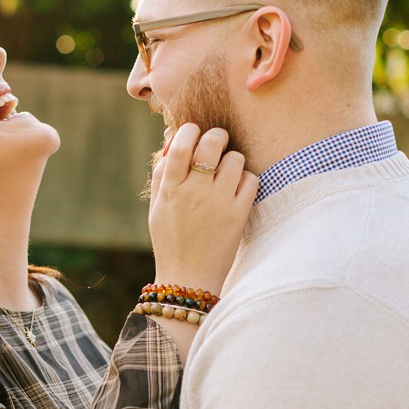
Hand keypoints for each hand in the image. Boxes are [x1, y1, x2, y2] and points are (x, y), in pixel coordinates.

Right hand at [148, 123, 257, 294]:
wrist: (188, 278)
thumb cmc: (170, 240)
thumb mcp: (157, 207)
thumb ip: (162, 173)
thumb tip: (173, 139)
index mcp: (170, 190)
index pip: (182, 145)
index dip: (190, 130)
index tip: (194, 132)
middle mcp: (194, 192)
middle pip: (212, 143)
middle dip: (217, 137)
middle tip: (217, 143)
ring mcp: (218, 202)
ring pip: (235, 159)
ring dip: (232, 160)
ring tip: (226, 173)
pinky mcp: (238, 214)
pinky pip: (250, 179)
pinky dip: (245, 180)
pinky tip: (236, 190)